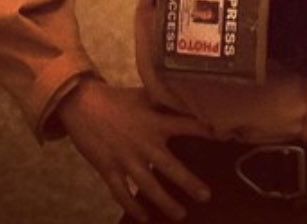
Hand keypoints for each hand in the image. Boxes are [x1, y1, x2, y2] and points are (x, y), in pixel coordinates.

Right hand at [56, 77, 211, 220]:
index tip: (222, 137)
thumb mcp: (144, 95)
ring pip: (148, 186)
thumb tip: (187, 98)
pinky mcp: (109, 169)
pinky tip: (144, 218)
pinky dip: (133, 207)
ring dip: (165, 202)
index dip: (203, 131)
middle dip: (188, 183)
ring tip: (181, 214)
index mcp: (154, 122)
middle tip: (206, 196)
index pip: (185, 126)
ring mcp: (126, 159)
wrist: (84, 105)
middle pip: (170, 167)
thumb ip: (164, 101)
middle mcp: (144, 143)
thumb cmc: (118, 99)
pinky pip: (122, 193)